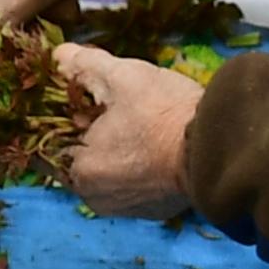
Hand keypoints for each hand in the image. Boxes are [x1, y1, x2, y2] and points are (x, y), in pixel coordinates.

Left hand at [56, 43, 200, 219]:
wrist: (221, 149)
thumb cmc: (165, 114)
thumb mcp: (122, 77)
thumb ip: (82, 65)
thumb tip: (58, 57)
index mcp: (79, 172)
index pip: (48, 147)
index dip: (56, 120)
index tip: (71, 103)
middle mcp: (96, 199)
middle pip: (78, 160)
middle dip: (87, 134)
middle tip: (108, 107)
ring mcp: (127, 209)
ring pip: (106, 173)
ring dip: (113, 151)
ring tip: (133, 123)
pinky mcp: (155, 211)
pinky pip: (133, 185)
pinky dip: (136, 166)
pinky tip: (151, 143)